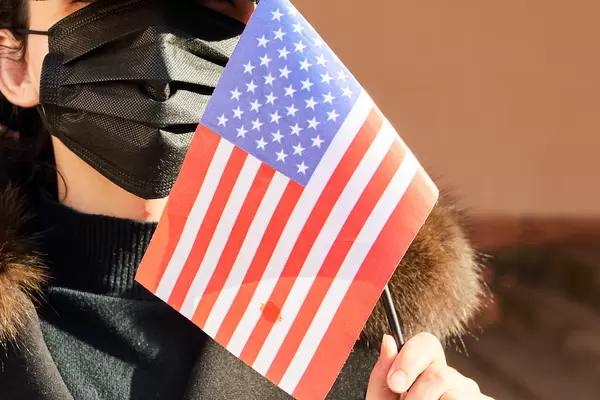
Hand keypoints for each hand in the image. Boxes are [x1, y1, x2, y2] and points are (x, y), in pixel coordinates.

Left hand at [366, 332, 493, 399]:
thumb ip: (384, 373)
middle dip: (417, 395)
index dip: (409, 360)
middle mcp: (453, 377)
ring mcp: (471, 393)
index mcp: (426, 367)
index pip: (426, 343)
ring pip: (454, 395)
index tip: (394, 384)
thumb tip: (388, 340)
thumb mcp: (385, 398)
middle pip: (439, 373)